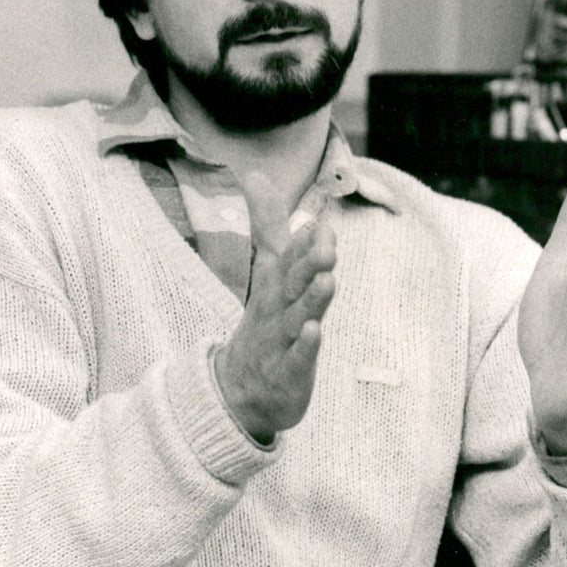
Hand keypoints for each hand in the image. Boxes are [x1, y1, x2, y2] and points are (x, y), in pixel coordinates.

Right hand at [214, 172, 336, 443]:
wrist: (238, 391)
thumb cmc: (265, 323)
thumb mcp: (268, 271)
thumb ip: (270, 226)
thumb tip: (256, 175)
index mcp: (275, 288)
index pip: (288, 261)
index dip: (302, 245)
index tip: (317, 225)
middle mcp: (277, 311)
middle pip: (293, 286)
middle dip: (309, 266)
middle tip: (327, 246)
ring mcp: (280, 342)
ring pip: (297, 318)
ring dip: (312, 300)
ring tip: (328, 281)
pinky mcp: (288, 373)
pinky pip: (297, 358)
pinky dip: (305, 346)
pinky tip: (315, 331)